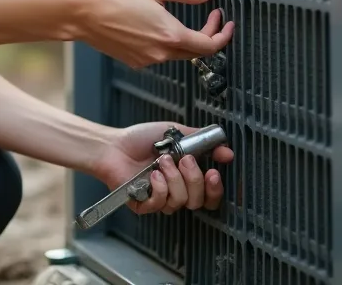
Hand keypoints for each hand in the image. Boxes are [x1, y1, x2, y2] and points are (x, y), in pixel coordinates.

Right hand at [83, 0, 233, 68]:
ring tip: (178, 18)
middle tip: (211, 17)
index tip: (226, 22)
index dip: (222, 34)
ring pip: (177, 54)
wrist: (85, 15)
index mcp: (171, 35)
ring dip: (186, 39)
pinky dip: (166, 43)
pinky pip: (159, 55)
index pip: (210, 45)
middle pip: (197, 51)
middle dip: (208, 35)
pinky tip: (155, 27)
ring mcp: (148, 60)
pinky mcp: (135, 62)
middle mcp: (162, 53)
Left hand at [89, 122, 234, 215]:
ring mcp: (161, 200)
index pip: (210, 195)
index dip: (216, 189)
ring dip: (174, 178)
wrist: (114, 144)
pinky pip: (161, 204)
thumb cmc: (142, 139)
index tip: (214, 173)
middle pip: (200, 202)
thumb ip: (202, 142)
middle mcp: (176, 191)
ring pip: (182, 202)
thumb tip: (227, 151)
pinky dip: (160, 187)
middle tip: (185, 160)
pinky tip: (152, 174)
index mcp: (186, 178)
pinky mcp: (144, 206)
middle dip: (195, 179)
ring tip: (162, 162)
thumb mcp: (177, 134)